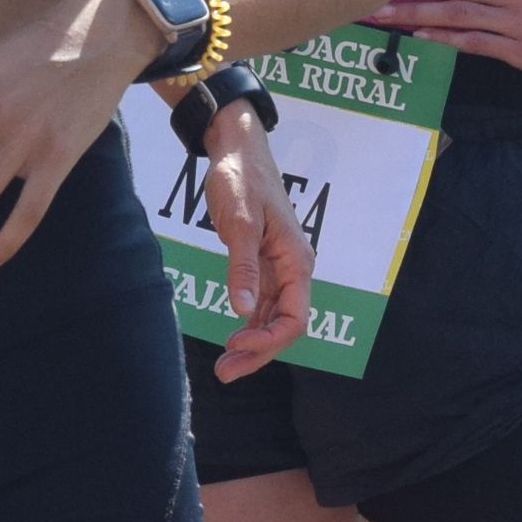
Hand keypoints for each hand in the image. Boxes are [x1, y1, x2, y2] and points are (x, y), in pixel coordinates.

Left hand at [199, 107, 315, 378]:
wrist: (236, 148)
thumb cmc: (241, 178)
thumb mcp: (241, 221)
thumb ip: (243, 266)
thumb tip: (243, 309)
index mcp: (297, 260)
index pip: (295, 318)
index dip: (269, 339)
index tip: (236, 342)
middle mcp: (293, 269)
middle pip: (284, 324)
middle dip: (258, 352)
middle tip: (225, 373)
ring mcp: (278, 267)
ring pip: (271, 318)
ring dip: (251, 343)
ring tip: (224, 367)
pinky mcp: (261, 262)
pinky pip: (260, 303)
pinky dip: (248, 323)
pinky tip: (231, 339)